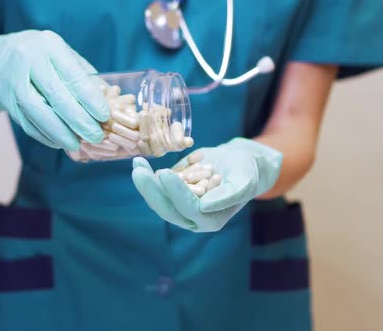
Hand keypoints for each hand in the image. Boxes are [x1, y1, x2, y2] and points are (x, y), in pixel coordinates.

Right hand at [0, 30, 108, 149]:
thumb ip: (85, 78)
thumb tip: (108, 105)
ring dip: (60, 133)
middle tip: (96, 136)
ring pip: (38, 113)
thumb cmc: (45, 57)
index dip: (90, 100)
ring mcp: (13, 80)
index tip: (104, 117)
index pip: (74, 76)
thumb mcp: (66, 56)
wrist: (0, 56)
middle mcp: (28, 60)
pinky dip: (45, 135)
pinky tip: (60, 142)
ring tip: (77, 144)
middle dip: (79, 121)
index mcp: (50, 46)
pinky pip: (27, 122)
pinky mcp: (4, 99)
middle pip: (56, 96)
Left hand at [132, 138, 282, 231]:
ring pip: (158, 198)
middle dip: (151, 190)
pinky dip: (148, 175)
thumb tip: (204, 205)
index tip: (164, 173)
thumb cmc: (246, 173)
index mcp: (210, 219)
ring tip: (137, 163)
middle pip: (167, 208)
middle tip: (139, 171)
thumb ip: (227, 196)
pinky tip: (140, 163)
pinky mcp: (173, 193)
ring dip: (145, 182)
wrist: (240, 162)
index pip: (189, 208)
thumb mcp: (244, 182)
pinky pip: (157, 187)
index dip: (175, 192)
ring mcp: (180, 205)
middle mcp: (192, 217)